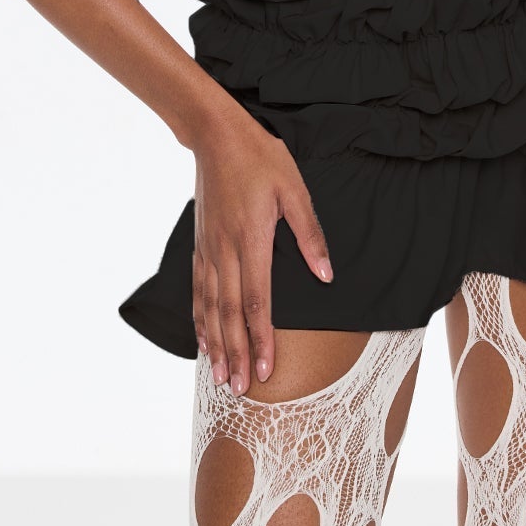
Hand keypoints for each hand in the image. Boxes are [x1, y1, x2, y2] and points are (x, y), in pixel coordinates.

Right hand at [191, 107, 333, 393]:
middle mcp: (226, 250)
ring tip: (221, 376)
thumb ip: (310, 234)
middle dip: (237, 353)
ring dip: (216, 344)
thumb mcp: (294, 188)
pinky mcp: (200, 243)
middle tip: (241, 389)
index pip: (257, 301)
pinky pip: (199, 289)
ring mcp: (209, 248)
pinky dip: (200, 319)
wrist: (216, 135)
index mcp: (252, 239)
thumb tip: (327, 276)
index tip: (267, 371)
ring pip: (211, 306)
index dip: (262, 339)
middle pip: (231, 313)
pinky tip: (204, 339)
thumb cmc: (261, 158)